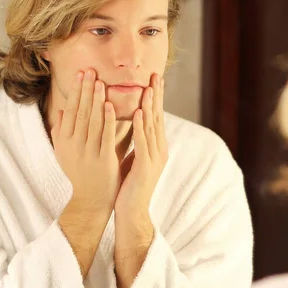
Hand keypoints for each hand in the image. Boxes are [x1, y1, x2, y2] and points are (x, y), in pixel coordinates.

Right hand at [53, 69, 120, 216]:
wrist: (92, 200)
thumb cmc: (81, 173)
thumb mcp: (65, 153)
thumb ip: (62, 132)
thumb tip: (61, 111)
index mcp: (64, 142)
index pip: (70, 111)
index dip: (76, 91)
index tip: (81, 74)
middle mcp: (73, 146)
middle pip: (80, 112)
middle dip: (85, 90)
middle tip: (90, 70)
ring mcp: (87, 153)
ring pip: (91, 121)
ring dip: (95, 100)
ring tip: (100, 81)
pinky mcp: (103, 160)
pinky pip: (104, 136)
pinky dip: (106, 119)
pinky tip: (109, 105)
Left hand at [115, 73, 167, 250]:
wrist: (131, 212)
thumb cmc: (128, 185)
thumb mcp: (132, 157)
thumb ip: (134, 140)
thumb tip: (130, 122)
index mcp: (155, 146)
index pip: (155, 117)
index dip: (155, 98)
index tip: (152, 80)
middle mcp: (159, 149)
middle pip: (158, 117)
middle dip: (157, 96)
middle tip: (156, 75)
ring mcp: (154, 158)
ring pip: (152, 127)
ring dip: (149, 106)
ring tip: (147, 88)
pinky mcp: (146, 166)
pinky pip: (143, 142)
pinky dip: (140, 126)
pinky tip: (137, 112)